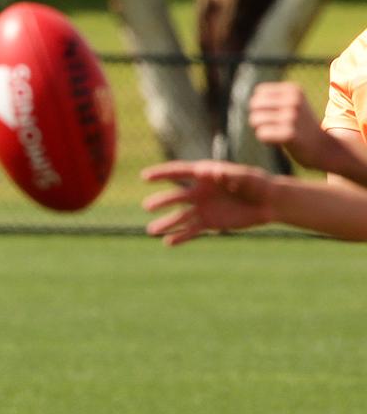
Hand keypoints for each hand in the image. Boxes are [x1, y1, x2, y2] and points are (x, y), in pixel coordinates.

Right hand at [141, 160, 276, 245]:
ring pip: (180, 217)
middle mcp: (199, 192)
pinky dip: (180, 237)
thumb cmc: (258, 184)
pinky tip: (168, 243)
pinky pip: (191, 231)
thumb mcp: (246, 177)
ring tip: (152, 231)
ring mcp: (202, 208)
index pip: (179, 172)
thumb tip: (209, 171)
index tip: (144, 177)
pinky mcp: (209, 223)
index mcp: (205, 175)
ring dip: (166, 223)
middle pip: (176, 197)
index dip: (161, 173)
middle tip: (148, 206)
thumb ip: (229, 174)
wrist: (269, 203)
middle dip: (162, 201)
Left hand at [249, 81, 331, 169]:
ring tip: (278, 133)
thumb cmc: (302, 126)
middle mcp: (293, 100)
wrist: (325, 148)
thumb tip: (250, 101)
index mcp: (294, 89)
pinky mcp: (289, 134)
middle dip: (258, 118)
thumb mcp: (292, 104)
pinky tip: (280, 142)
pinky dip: (266, 140)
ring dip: (262, 129)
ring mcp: (292, 116)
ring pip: (255, 120)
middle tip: (274, 126)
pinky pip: (261, 134)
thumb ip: (272, 99)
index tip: (277, 115)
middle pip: (254, 105)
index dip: (262, 106)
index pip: (258, 93)